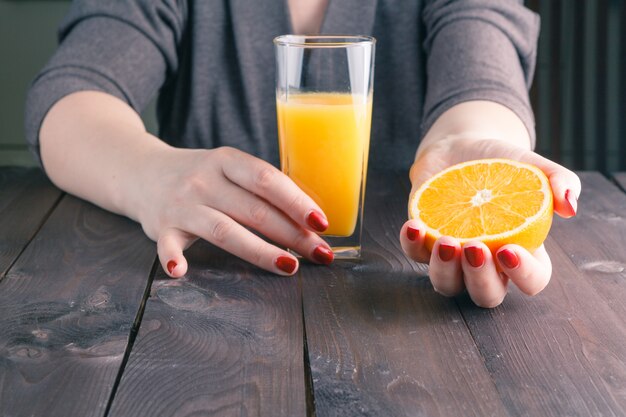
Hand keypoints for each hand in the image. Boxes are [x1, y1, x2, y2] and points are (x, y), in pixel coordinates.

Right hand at [134, 146, 333, 276]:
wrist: (142, 172)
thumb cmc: (202, 176)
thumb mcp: (229, 167)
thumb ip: (259, 187)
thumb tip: (310, 218)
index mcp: (226, 160)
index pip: (267, 180)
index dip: (297, 201)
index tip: (322, 223)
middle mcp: (204, 180)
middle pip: (254, 210)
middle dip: (292, 234)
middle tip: (319, 253)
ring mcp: (182, 204)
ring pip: (224, 230)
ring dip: (259, 251)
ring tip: (289, 267)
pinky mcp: (161, 227)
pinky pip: (167, 245)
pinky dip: (173, 258)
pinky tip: (182, 271)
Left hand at [399, 137, 580, 307]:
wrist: (462, 150)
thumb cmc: (503, 164)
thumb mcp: (533, 166)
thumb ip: (560, 181)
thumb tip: (570, 206)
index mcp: (522, 254)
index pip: (532, 281)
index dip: (523, 275)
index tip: (509, 249)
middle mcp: (487, 265)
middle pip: (486, 295)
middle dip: (479, 279)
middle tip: (474, 248)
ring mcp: (453, 258)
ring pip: (447, 286)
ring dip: (444, 270)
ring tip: (445, 241)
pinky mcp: (424, 243)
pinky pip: (414, 256)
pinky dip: (411, 245)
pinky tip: (413, 226)